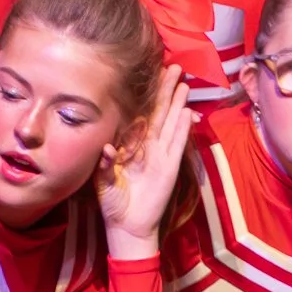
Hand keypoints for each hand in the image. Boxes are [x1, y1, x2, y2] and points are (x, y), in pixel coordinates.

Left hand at [98, 66, 193, 259]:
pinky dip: (183, 129)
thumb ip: (106, 164)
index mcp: (131, 145)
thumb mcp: (103, 180)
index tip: (151, 74)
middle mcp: (147, 146)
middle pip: (159, 112)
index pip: (140, 114)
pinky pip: (177, 144)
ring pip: (170, 123)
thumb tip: (108, 148)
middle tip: (174, 67)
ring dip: (177, 104)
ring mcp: (161, 155)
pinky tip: (188, 113)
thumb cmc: (113, 201)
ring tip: (184, 83)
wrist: (126, 225)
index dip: (146, 95)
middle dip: (166, 90)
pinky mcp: (169, 167)